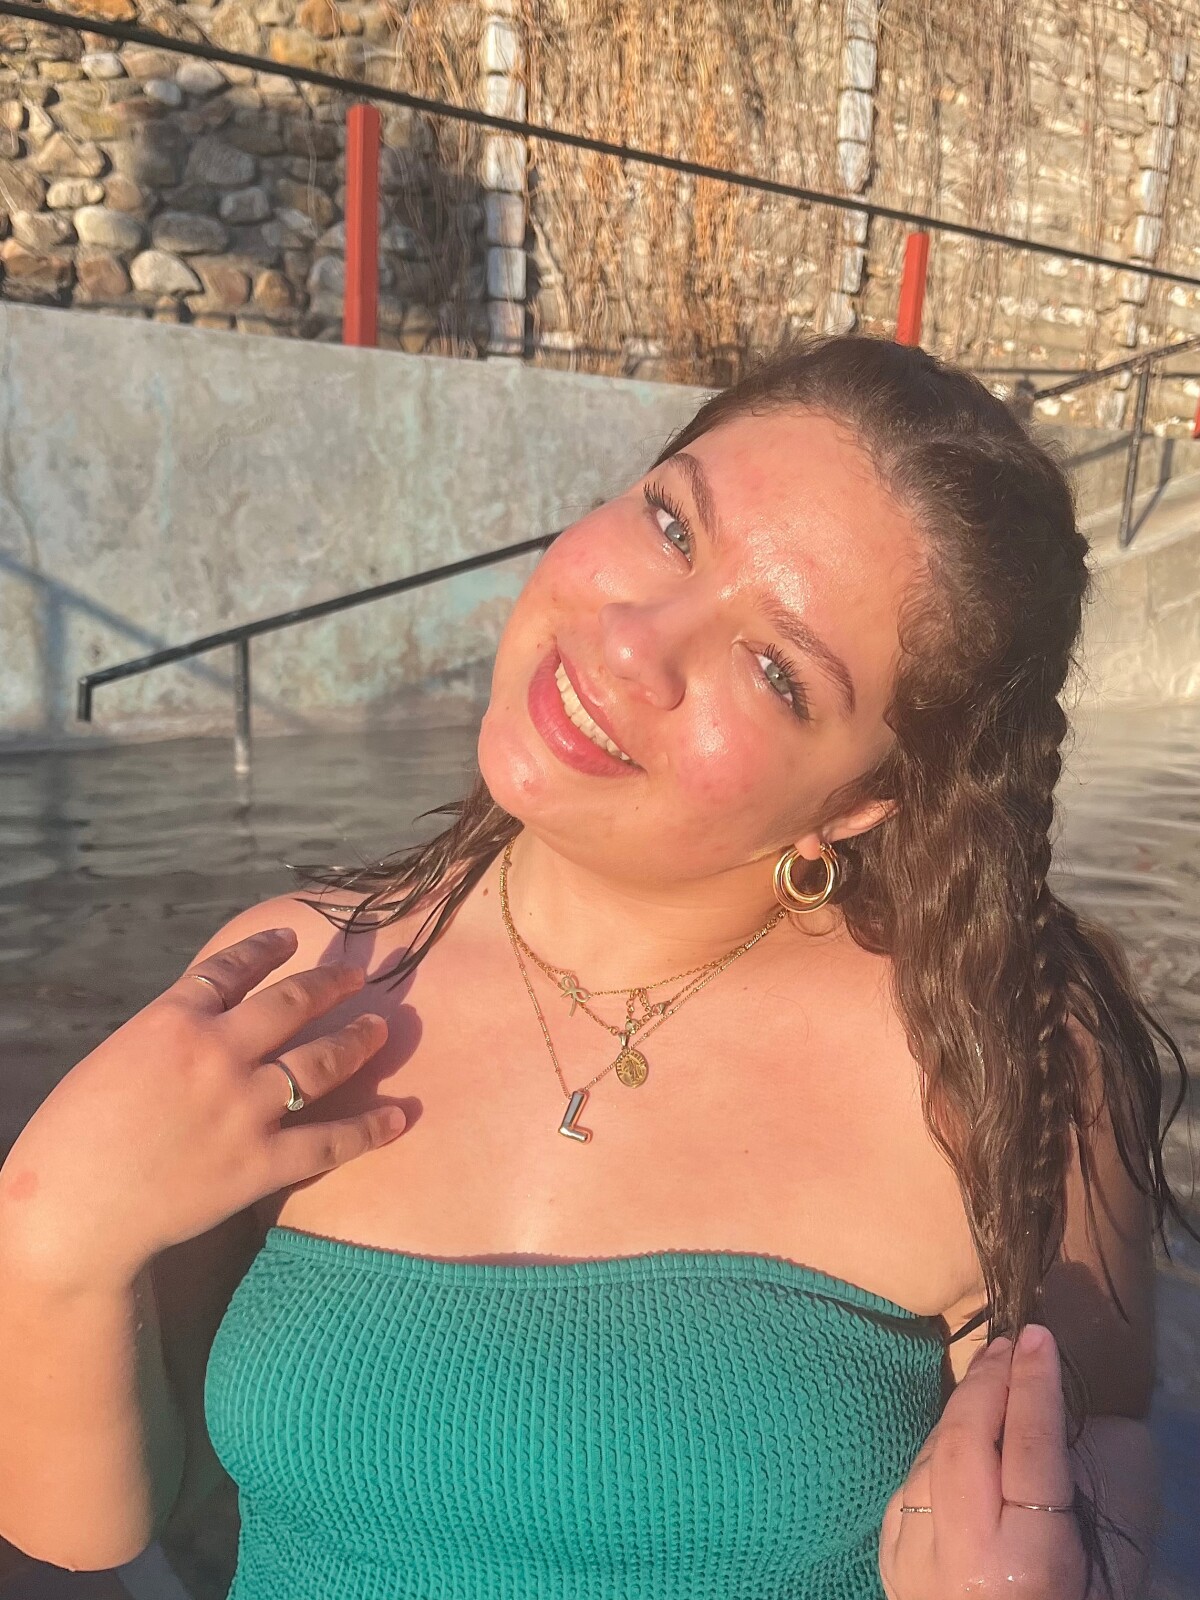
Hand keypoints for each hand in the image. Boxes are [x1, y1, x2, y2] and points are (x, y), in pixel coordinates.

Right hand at [0, 927, 405, 1291]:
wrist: (69, 1212)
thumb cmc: (70, 1138)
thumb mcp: (112, 1059)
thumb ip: (164, 1035)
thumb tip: (202, 1024)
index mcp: (172, 1019)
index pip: (231, 968)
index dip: (265, 949)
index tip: (289, 939)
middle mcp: (218, 1052)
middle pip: (291, 1002)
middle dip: (330, 983)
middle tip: (356, 977)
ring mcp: (244, 1107)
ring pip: (321, 1059)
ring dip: (357, 1040)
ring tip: (380, 1028)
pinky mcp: (260, 1163)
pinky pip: (328, 1141)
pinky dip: (369, 1129)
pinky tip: (399, 1117)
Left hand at [880, 1325, 1087, 1599]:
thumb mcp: (1089, 1568)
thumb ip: (1064, 1496)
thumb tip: (1043, 1412)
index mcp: (1027, 1566)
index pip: (1027, 1450)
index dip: (1033, 1386)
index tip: (1037, 1336)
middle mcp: (962, 1560)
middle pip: (964, 1441)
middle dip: (988, 1383)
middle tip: (1010, 1343)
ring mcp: (915, 1563)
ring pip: (930, 1459)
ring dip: (960, 1413)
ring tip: (990, 1378)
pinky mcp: (889, 1566)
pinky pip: (908, 1489)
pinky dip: (934, 1456)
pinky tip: (955, 1438)